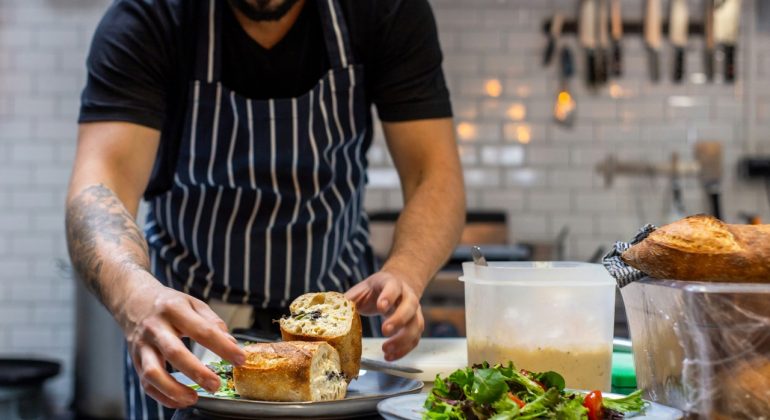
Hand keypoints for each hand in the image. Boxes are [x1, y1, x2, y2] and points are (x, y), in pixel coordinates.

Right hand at [116, 275, 244, 407]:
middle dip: (196, 371)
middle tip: (216, 384)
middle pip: (174, 352)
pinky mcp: (135, 360)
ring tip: (193, 398)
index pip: (202, 330)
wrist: (134, 301)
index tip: (239, 359)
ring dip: (173, 389)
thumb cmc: (168, 304)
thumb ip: (213, 323)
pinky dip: (162, 396)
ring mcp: (142, 346)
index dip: (222, 347)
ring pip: (153, 372)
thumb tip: (231, 343)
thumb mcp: (193, 303)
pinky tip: (180, 400)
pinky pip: (146, 384)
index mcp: (174, 309)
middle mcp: (155, 327)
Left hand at [345, 270, 424, 360]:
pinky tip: (390, 356)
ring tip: (386, 350)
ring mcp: (415, 311)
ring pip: (416, 325)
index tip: (381, 307)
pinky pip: (415, 339)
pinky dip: (404, 350)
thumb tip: (328, 314)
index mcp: (392, 283)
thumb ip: (348, 301)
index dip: (389, 296)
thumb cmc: (376, 290)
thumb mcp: (361, 290)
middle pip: (410, 307)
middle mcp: (407, 296)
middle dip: (398, 320)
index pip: (394, 287)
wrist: (396, 287)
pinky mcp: (415, 325)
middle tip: (385, 331)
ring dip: (403, 340)